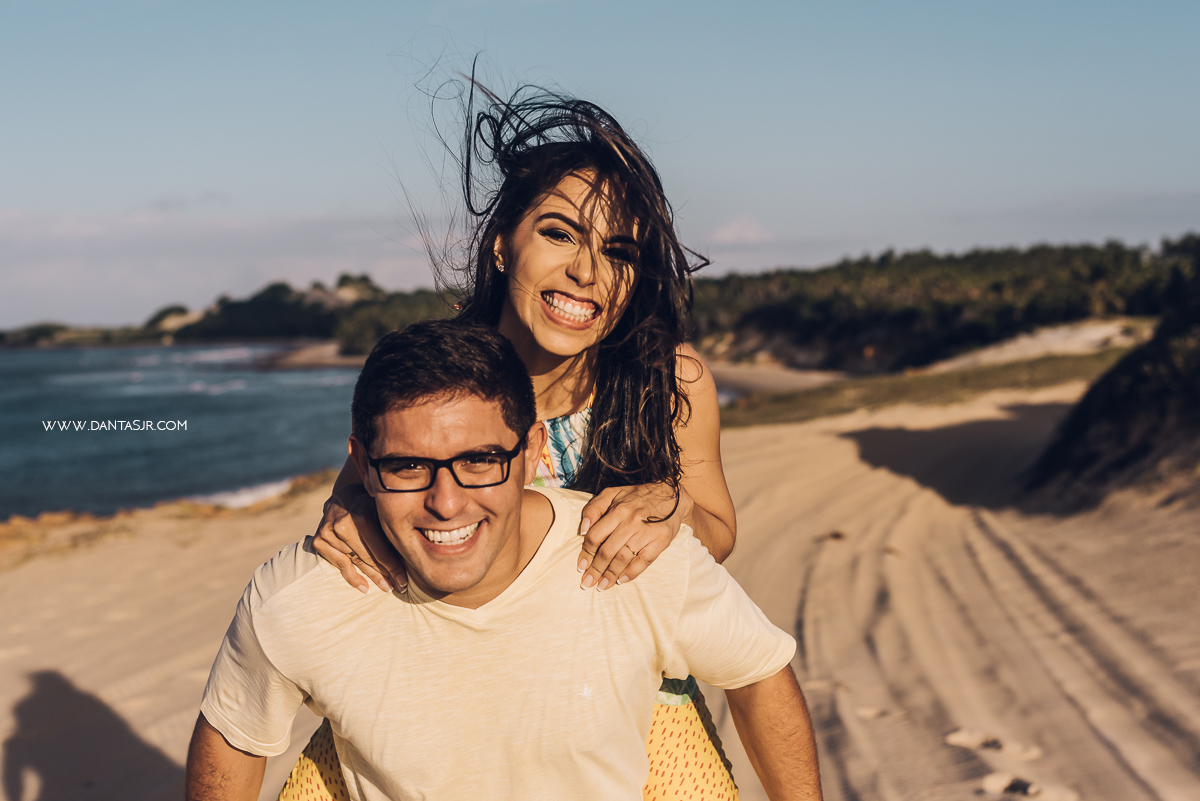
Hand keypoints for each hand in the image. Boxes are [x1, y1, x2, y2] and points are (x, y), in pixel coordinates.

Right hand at [312, 484, 407, 593]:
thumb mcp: (382, 510)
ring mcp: (328, 534)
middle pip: (368, 559)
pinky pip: (339, 565)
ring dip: (372, 577)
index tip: (404, 581)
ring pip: (356, 563)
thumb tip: (412, 551)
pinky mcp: (319, 541)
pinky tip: (364, 587)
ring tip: (386, 588)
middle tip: (398, 588)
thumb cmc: (370, 503)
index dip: (394, 568)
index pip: (380, 551)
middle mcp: (342, 526)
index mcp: (361, 517)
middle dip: (385, 575)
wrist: (344, 495)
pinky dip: (352, 577)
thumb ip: (391, 528)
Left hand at [577, 482, 693, 590]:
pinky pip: (644, 561)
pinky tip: (622, 580)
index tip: (581, 567)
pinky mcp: (661, 541)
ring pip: (623, 559)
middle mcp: (631, 522)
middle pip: (608, 551)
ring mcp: (647, 533)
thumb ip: (594, 508)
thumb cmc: (637, 496)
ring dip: (610, 575)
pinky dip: (632, 573)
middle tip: (587, 583)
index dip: (586, 554)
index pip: (596, 536)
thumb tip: (583, 529)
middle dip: (595, 570)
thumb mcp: (612, 494)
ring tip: (602, 586)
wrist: (671, 495)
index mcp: (618, 511)